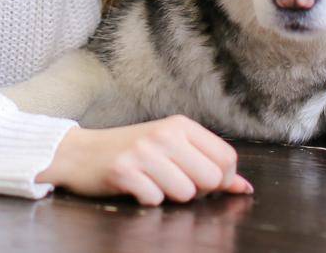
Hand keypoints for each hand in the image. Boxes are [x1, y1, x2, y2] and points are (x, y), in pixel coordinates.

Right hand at [35, 116, 252, 205]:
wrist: (81, 153)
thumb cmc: (132, 152)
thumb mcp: (172, 149)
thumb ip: (209, 164)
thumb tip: (244, 187)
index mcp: (181, 125)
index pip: (227, 158)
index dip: (222, 180)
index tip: (203, 182)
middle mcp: (164, 134)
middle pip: (210, 179)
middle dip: (197, 192)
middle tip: (174, 182)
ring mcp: (143, 152)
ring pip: (185, 194)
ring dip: (170, 197)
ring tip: (153, 183)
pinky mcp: (124, 171)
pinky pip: (155, 200)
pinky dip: (148, 200)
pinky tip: (136, 187)